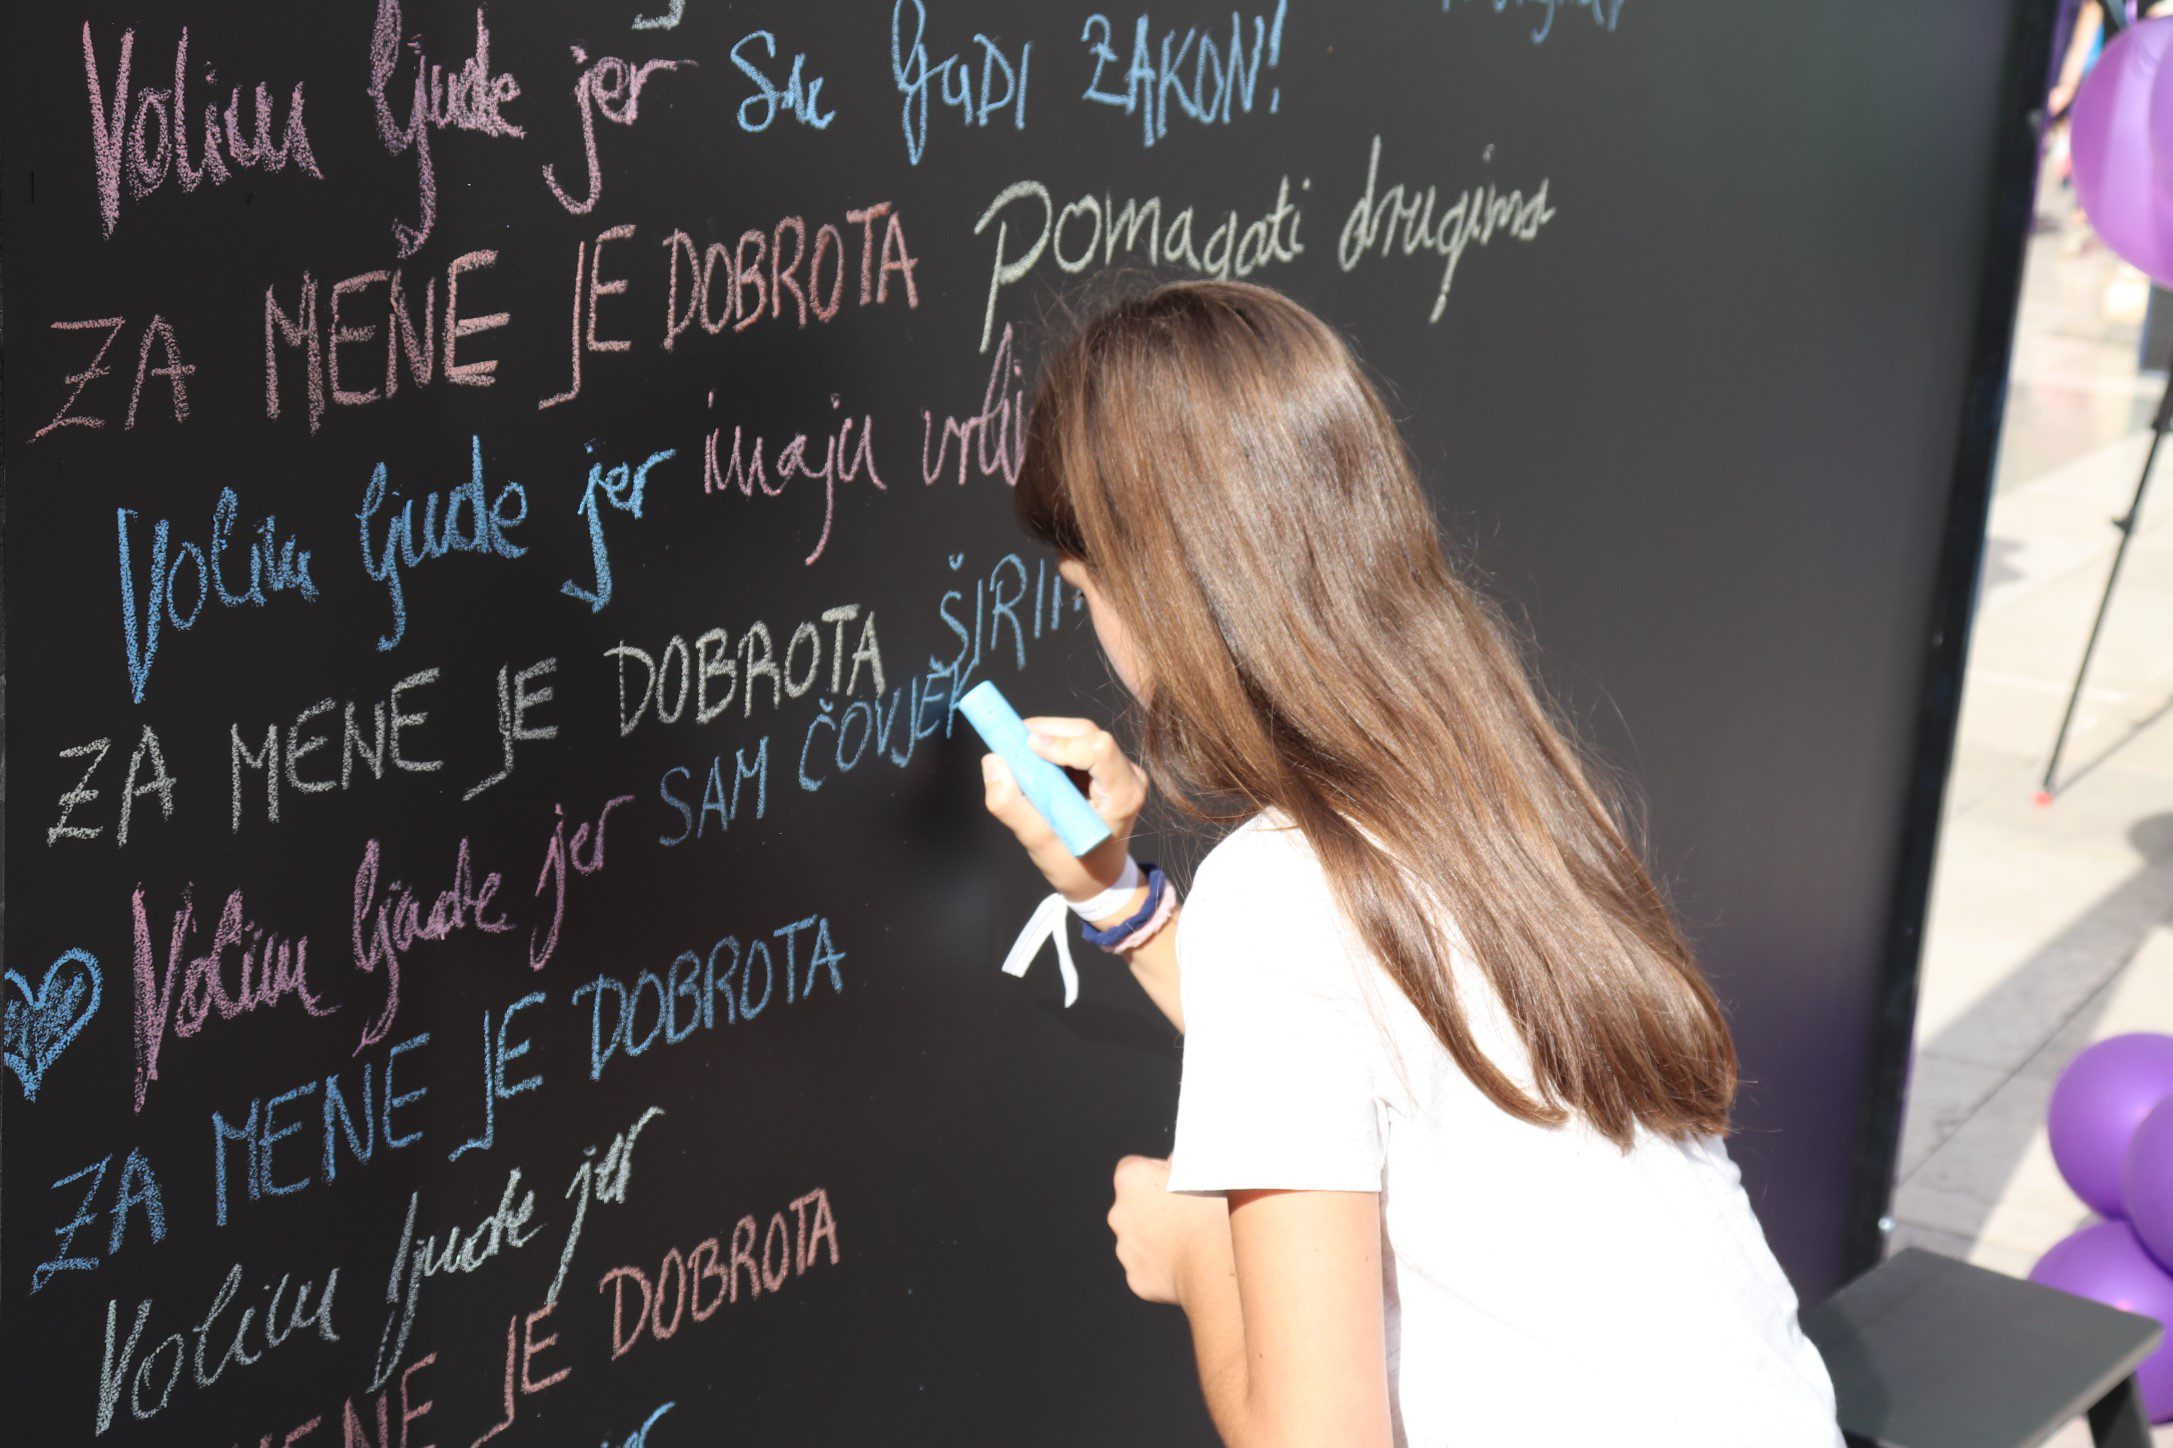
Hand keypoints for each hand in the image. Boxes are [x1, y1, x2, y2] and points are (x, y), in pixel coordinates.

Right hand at [979, 715, 1149, 914]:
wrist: (1100, 880)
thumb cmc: (1075, 867)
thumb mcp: (1039, 843)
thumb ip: (1012, 805)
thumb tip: (992, 762)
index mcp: (1122, 795)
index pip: (1098, 749)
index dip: (1061, 742)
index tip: (1027, 746)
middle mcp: (1128, 775)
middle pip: (1087, 733)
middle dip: (1046, 733)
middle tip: (1010, 746)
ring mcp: (1121, 768)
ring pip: (1081, 733)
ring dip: (1046, 739)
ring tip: (1020, 758)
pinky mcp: (1108, 766)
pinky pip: (1078, 742)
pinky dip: (1051, 747)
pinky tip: (1035, 765)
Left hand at [1107, 1155, 1231, 1306]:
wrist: (1214, 1263)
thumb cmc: (1212, 1211)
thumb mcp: (1202, 1171)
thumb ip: (1182, 1163)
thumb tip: (1175, 1162)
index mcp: (1131, 1179)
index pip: (1133, 1167)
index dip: (1155, 1172)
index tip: (1177, 1181)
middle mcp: (1119, 1213)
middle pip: (1134, 1205)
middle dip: (1155, 1208)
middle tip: (1188, 1213)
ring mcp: (1125, 1249)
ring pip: (1139, 1238)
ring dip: (1158, 1237)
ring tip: (1191, 1241)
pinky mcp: (1136, 1279)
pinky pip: (1148, 1268)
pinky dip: (1163, 1267)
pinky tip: (1187, 1263)